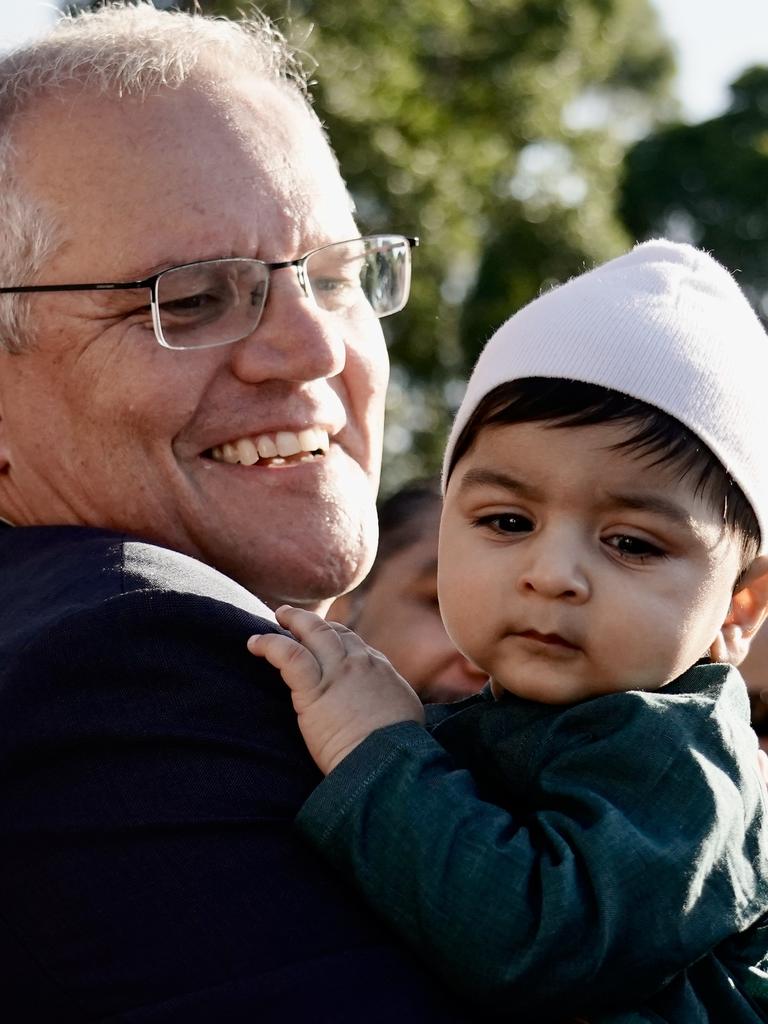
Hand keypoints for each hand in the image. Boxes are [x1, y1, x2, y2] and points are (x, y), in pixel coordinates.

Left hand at [247, 606, 424, 773]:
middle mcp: (360, 663)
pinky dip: (269, 645)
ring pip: (313, 631)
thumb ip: (392, 701)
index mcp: (380, 670)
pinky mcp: (314, 689)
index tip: (320, 637)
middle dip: (311, 620)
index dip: (334, 635)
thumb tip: (390, 709)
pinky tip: (254, 644)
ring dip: (293, 620)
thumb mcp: (406, 715)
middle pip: (332, 630)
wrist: (387, 761)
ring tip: (276, 617)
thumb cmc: (398, 749)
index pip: (352, 643)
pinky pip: (288, 655)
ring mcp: (338, 672)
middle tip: (291, 617)